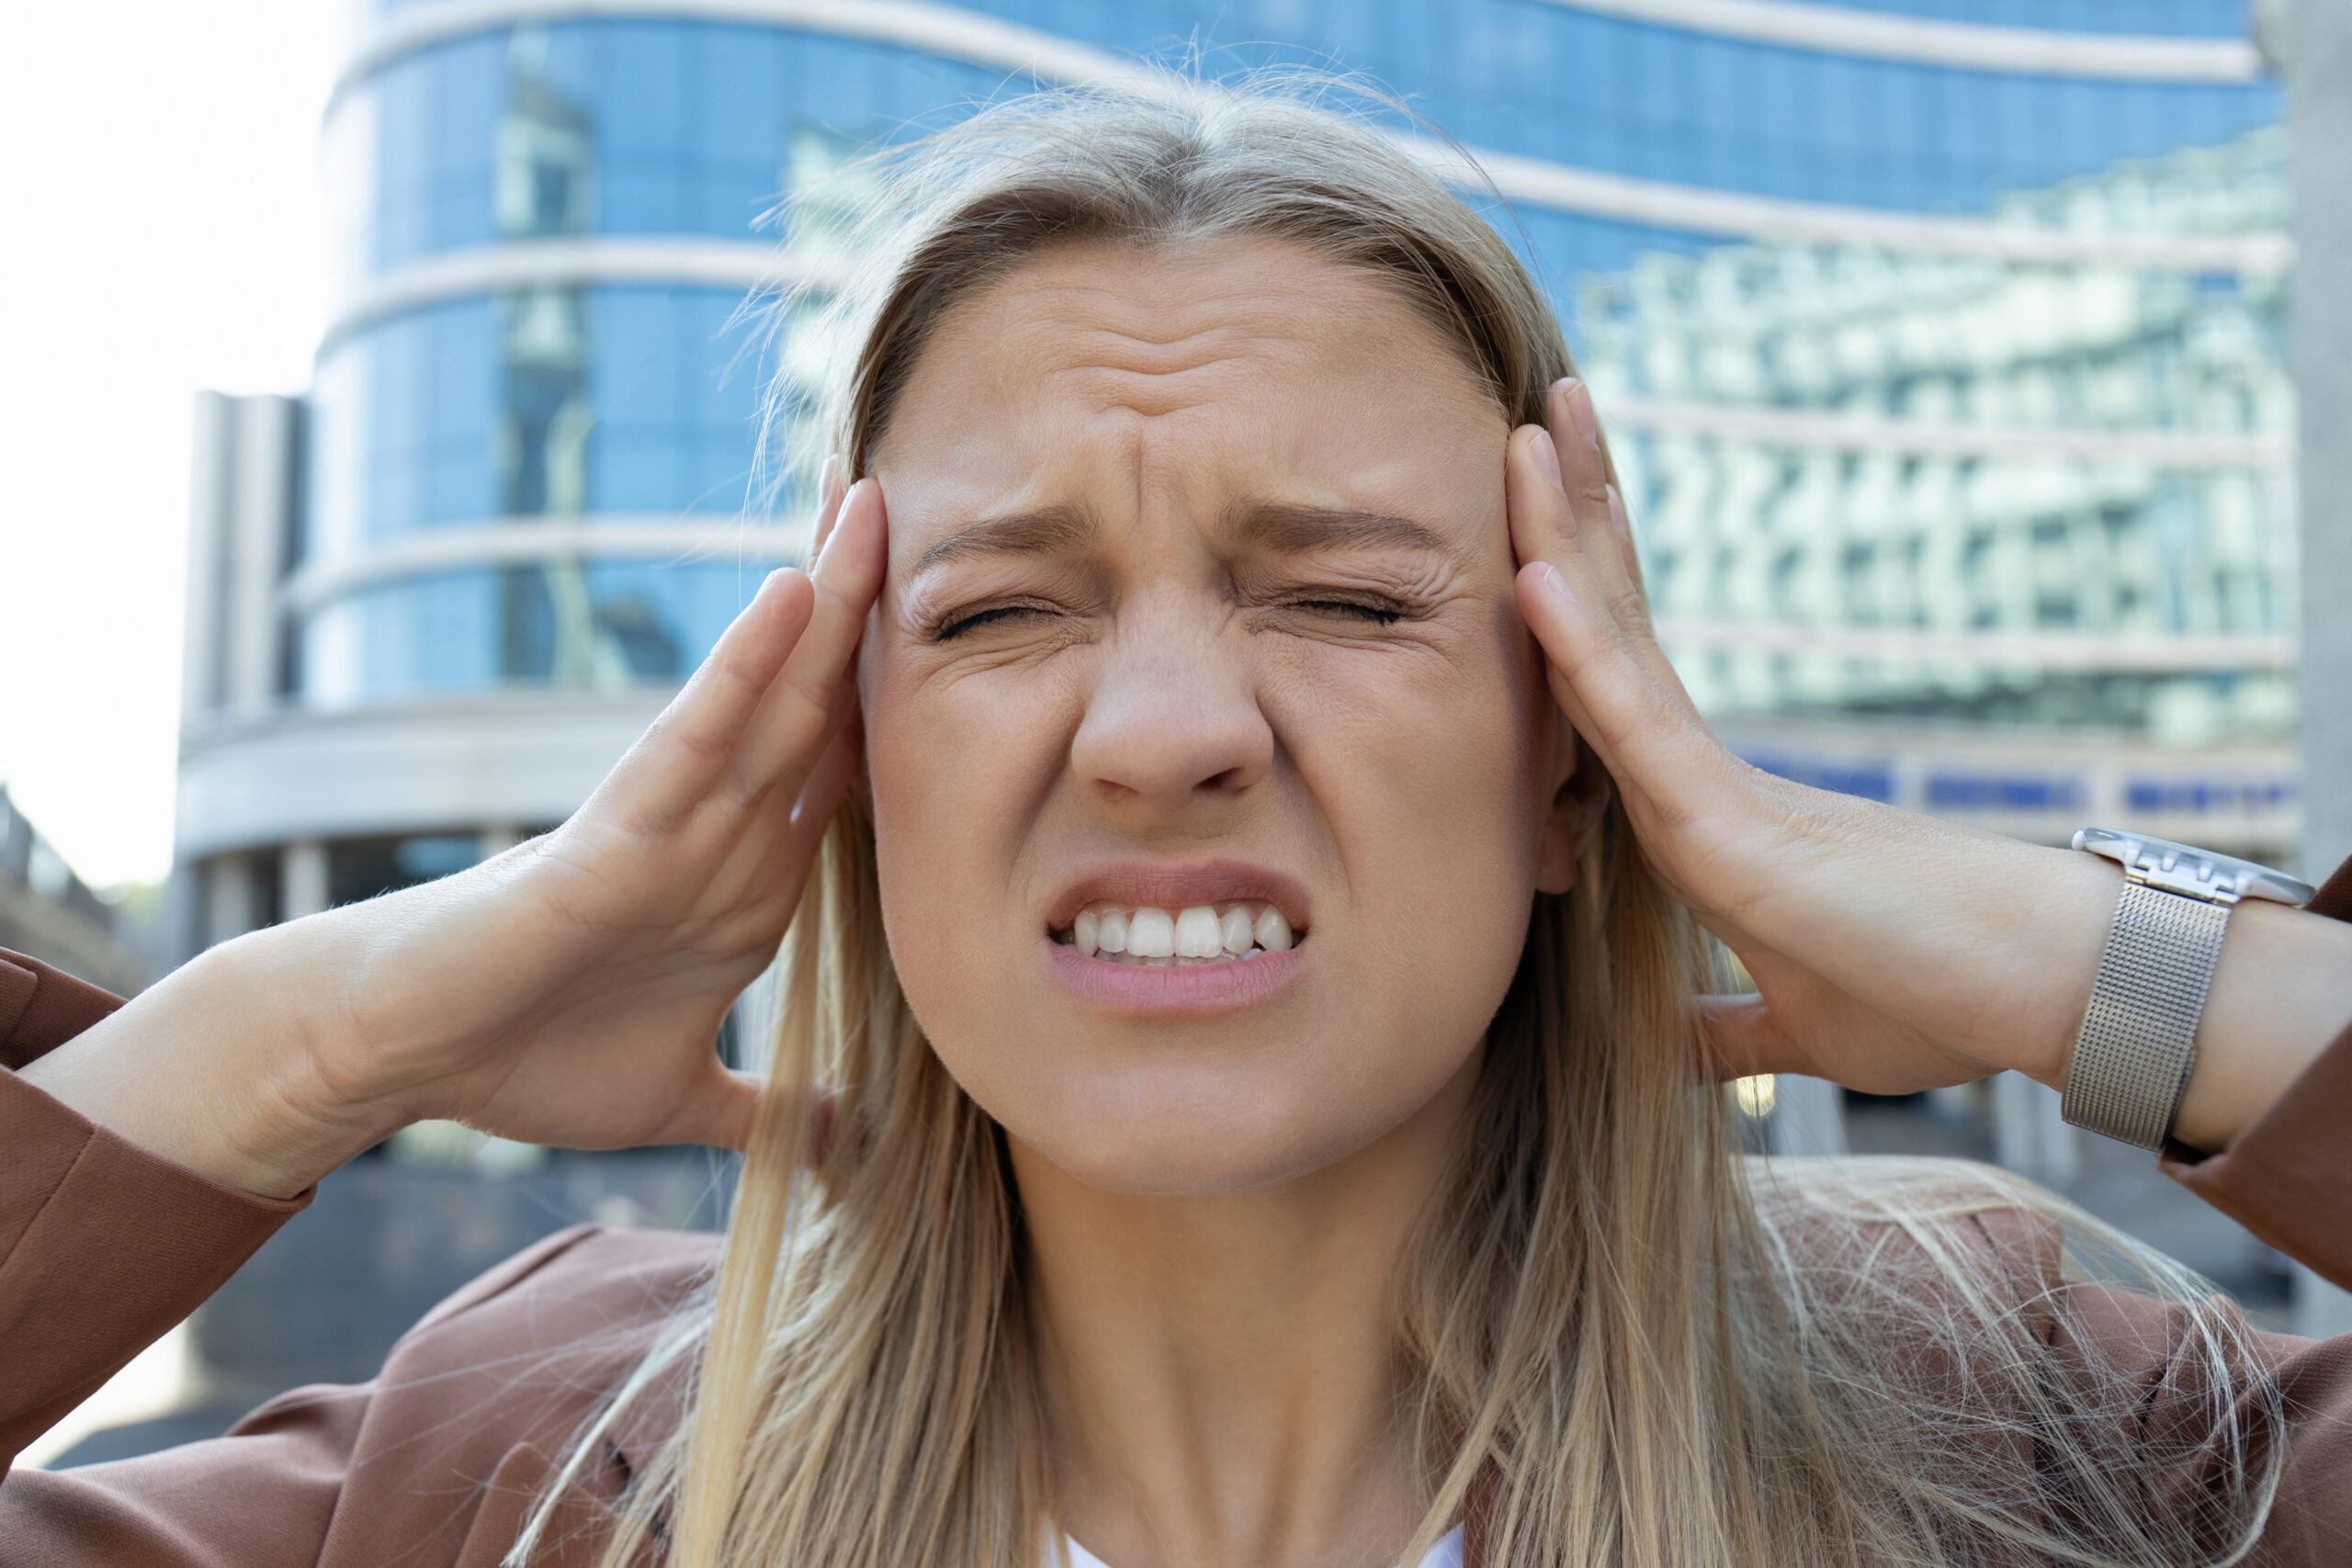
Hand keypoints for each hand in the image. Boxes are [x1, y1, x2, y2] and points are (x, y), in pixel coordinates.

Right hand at [25, 477, 886, 1197]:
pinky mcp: (613, 834)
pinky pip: (693, 736)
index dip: (907, 695)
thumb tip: (844, 1148)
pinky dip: (744, 670)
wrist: (401, 1056)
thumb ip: (765, 1113)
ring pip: (773, 696)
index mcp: (750, 885)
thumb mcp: (683, 1101)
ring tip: (877, 503)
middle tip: (938, 506)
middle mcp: (722, 836)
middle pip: (821, 703)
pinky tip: (791, 595)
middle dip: (879, 612)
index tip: (974, 624)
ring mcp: (672, 824)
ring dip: (829, 603)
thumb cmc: (525, 1059)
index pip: (844, 767)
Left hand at [1501, 380, 2117, 1098]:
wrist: (2043, 1005)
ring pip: (1613, 647)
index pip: (1619, 688)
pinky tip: (1531, 573)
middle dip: (1571, 521)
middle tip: (1534, 415)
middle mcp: (1700, 780)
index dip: (1580, 601)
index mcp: (1703, 815)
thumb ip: (1723, 1029)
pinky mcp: (1731, 824)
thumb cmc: (1934, 997)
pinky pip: (1635, 722)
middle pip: (1614, 628)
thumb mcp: (1792, 1028)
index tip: (1538, 523)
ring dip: (1563, 537)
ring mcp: (1712, 789)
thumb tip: (1669, 1052)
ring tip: (1528, 429)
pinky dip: (1579, 649)